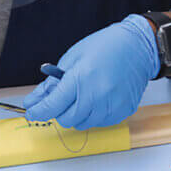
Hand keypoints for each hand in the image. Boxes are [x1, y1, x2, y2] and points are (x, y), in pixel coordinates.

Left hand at [21, 15, 158, 129]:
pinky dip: (93, 114)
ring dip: (77, 113)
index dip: (38, 111)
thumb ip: (53, 82)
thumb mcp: (73, 58)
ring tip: (84, 93)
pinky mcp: (122, 111)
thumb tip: (36, 99)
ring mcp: (112, 106)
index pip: (52, 105)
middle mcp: (97, 95)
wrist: (138, 46)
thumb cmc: (106, 46)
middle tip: (62, 97)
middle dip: (59, 111)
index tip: (31, 111)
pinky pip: (100, 122)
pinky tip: (98, 97)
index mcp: (82, 78)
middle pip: (66, 119)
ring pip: (82, 123)